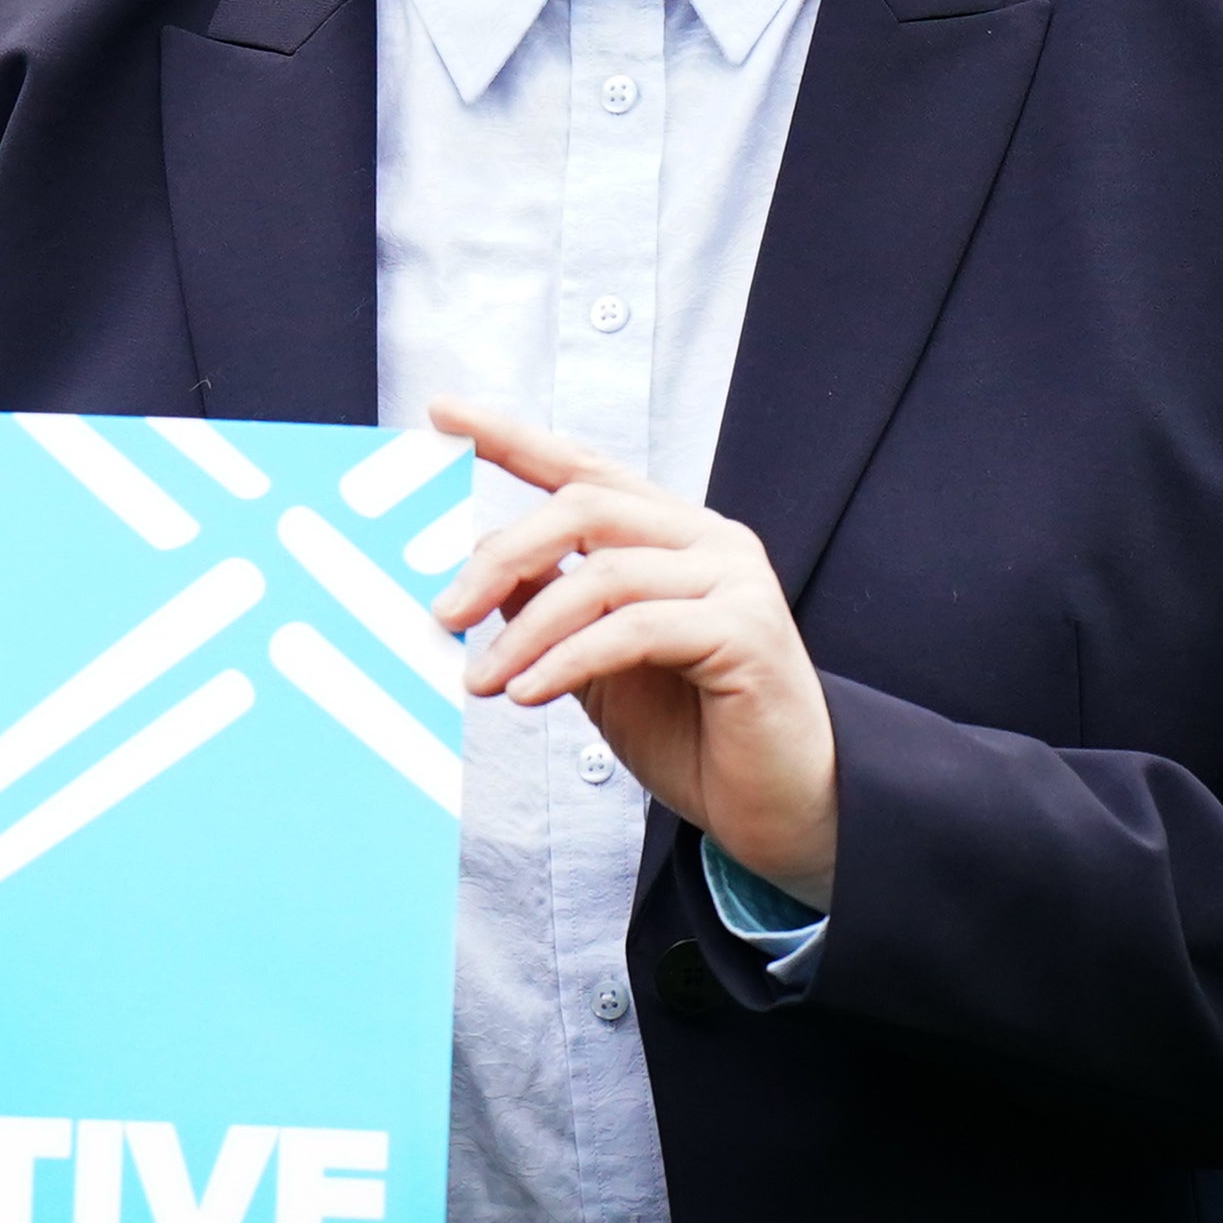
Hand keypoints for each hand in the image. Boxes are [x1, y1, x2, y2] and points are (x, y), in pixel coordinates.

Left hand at [429, 397, 838, 905]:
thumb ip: (550, 607)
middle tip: (443, 615)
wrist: (780, 808)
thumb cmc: (693, 736)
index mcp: (673, 534)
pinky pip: (634, 629)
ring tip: (482, 681)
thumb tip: (476, 567)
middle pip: (584, 508)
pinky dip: (568, 660)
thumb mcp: (598, 665)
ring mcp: (735, 578)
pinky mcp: (746, 629)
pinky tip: (528, 695)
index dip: (512, 438)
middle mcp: (709, 539)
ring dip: (526, 632)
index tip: (442, 413)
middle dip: (500, 558)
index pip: (585, 469)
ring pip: (604, 575)